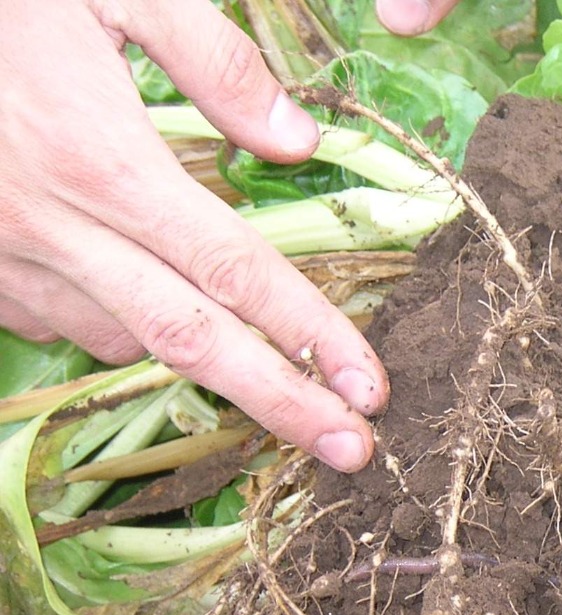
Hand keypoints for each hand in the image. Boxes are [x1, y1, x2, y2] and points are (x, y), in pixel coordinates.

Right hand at [0, 1, 385, 472]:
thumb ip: (213, 57)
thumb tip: (299, 141)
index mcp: (102, 162)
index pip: (236, 270)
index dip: (311, 335)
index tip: (370, 387)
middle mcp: (54, 227)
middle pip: (191, 341)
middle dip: (281, 405)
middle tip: (354, 454)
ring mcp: (5, 256)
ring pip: (123, 340)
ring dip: (196, 362)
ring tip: (263, 373)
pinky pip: (61, 321)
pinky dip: (117, 325)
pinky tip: (149, 303)